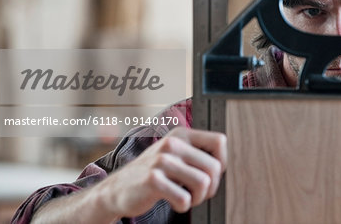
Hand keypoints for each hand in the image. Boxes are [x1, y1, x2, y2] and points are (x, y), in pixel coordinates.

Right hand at [97, 127, 226, 218]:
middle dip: (211, 187)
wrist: (118, 188)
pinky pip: (184, 198)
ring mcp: (161, 160)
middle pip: (214, 167)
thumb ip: (197, 153)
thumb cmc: (153, 173)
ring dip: (198, 198)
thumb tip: (223, 165)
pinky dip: (183, 206)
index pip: (219, 141)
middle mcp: (172, 144)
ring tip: (186, 198)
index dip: (222, 162)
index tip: (211, 175)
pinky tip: (175, 202)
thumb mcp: (175, 154)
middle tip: (197, 193)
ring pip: (203, 183)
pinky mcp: (152, 180)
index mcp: (181, 135)